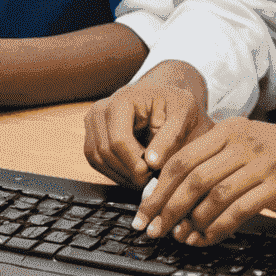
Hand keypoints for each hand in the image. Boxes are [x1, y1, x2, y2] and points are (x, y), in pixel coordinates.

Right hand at [84, 61, 209, 189]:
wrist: (163, 97)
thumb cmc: (174, 104)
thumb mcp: (182, 116)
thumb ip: (170, 138)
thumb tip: (152, 164)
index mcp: (121, 101)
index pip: (118, 140)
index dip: (134, 163)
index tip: (152, 173)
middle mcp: (100, 110)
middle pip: (105, 152)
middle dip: (128, 171)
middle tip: (151, 178)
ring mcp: (92, 123)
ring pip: (97, 160)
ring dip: (121, 175)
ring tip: (144, 177)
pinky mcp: (92, 135)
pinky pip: (96, 161)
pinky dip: (115, 172)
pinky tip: (134, 173)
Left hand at [132, 119, 275, 244]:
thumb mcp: (244, 148)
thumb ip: (213, 164)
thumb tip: (171, 195)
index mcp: (226, 131)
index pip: (180, 159)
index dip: (158, 187)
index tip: (144, 210)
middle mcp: (241, 143)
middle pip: (192, 177)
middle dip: (167, 207)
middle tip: (152, 229)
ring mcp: (261, 162)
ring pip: (214, 194)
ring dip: (191, 220)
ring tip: (179, 238)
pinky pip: (240, 209)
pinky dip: (219, 226)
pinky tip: (207, 237)